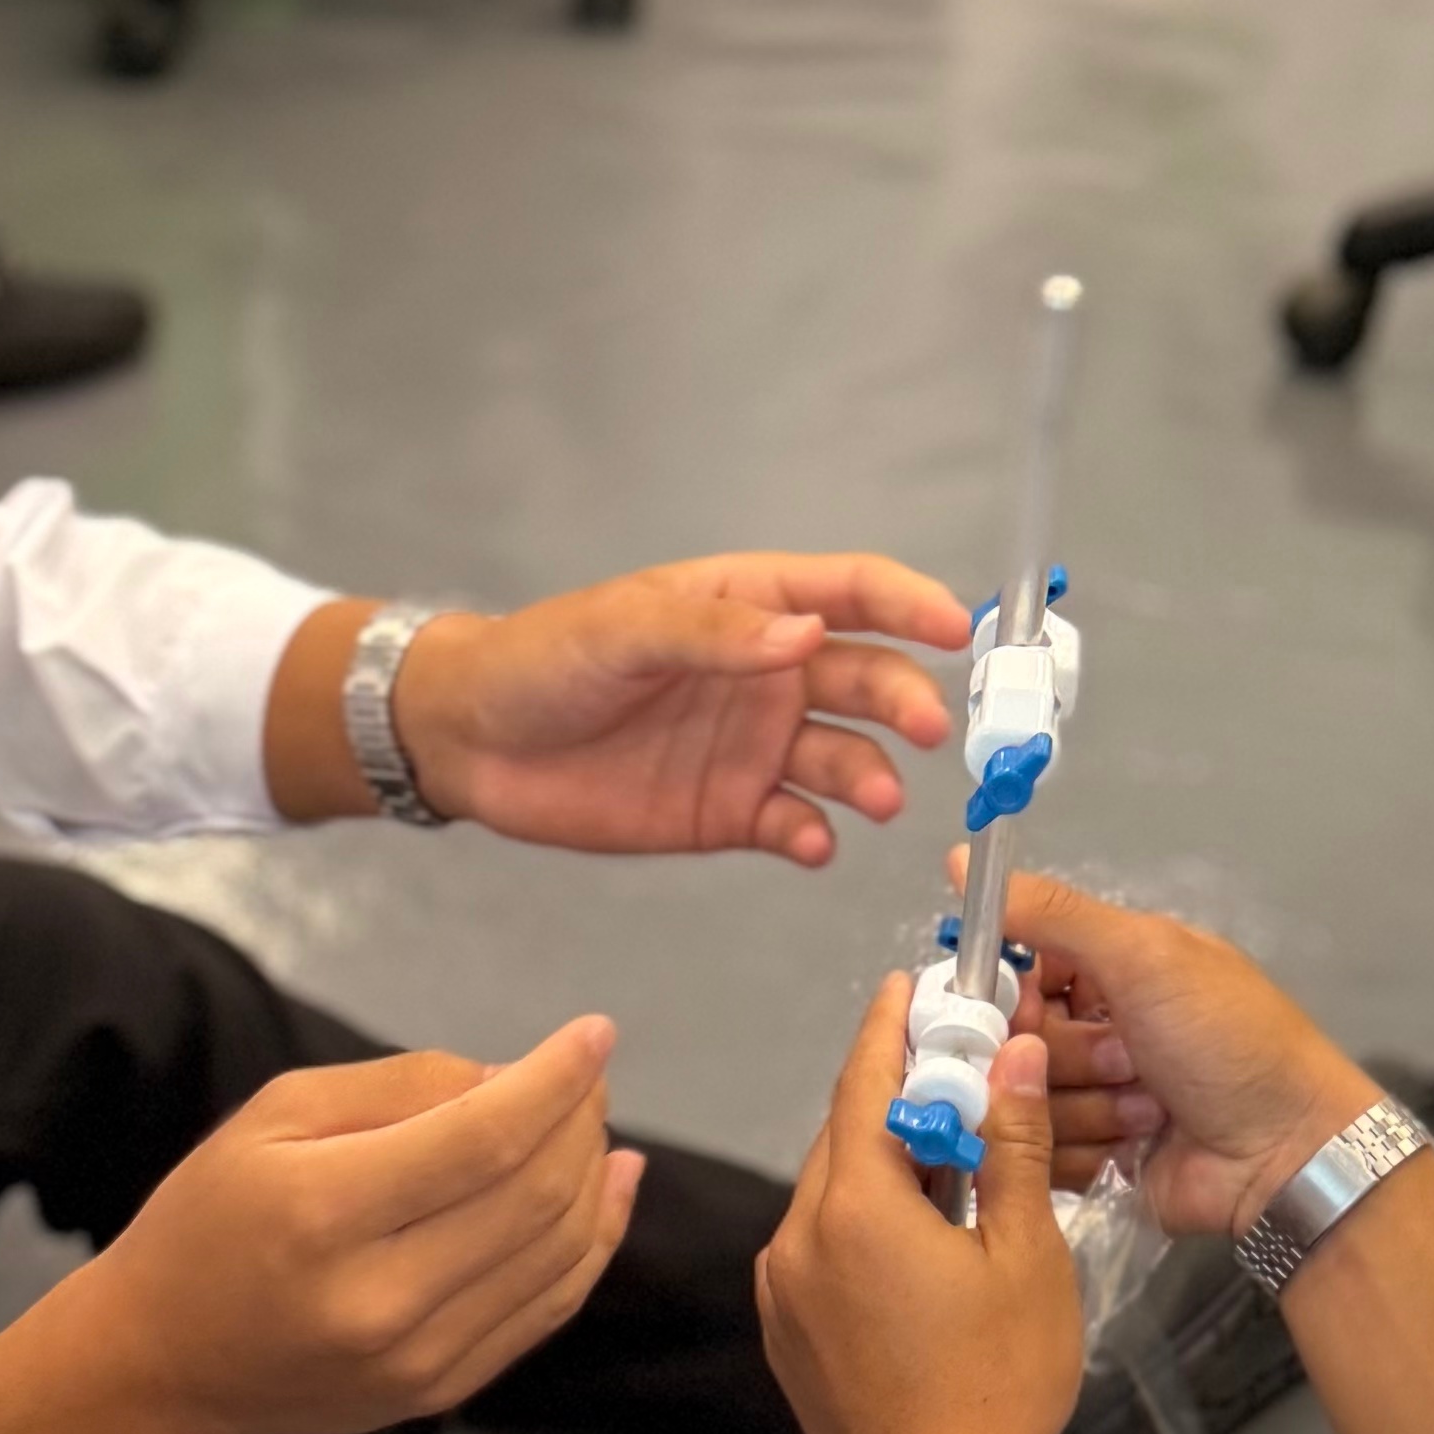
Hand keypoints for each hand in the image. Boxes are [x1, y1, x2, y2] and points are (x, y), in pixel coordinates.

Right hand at [0, 1024, 639, 1433]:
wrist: (161, 1365)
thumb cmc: (209, 1220)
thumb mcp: (273, 1118)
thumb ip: (399, 1088)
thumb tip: (513, 1079)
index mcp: (325, 1213)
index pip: (484, 1138)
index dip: (555, 1080)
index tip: (596, 1033)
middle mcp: (380, 1299)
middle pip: (533, 1197)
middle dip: (579, 1121)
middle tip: (585, 1078)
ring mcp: (418, 1360)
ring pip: (557, 1254)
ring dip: (592, 1178)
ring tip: (592, 1125)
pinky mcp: (440, 1392)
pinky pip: (546, 1308)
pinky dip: (591, 1242)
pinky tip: (607, 1189)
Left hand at [267, 561, 968, 867]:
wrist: (474, 742)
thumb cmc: (544, 658)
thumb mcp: (625, 628)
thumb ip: (715, 634)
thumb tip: (807, 635)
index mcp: (750, 606)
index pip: (852, 592)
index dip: (912, 603)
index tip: (960, 628)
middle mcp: (768, 674)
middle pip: (866, 680)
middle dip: (906, 700)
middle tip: (928, 728)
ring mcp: (753, 744)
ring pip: (843, 757)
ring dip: (869, 775)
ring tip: (873, 796)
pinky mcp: (729, 811)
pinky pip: (794, 823)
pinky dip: (813, 835)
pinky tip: (812, 841)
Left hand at [762, 977, 1080, 1433]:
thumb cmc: (997, 1385)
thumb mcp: (1027, 1255)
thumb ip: (1012, 1146)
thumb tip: (1011, 1053)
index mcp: (854, 1208)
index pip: (864, 1086)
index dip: (890, 1029)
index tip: (909, 987)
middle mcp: (797, 1238)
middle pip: (844, 1137)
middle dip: (895, 1097)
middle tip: (952, 1067)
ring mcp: (781, 1289)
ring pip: (831, 1193)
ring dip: (883, 1163)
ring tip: (951, 1155)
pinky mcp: (784, 1330)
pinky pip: (820, 1246)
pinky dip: (864, 1220)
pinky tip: (919, 1234)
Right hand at [1016, 870, 1433, 1433]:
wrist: (1286, 1148)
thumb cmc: (1226, 1038)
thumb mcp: (1145, 954)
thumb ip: (1053, 912)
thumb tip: (958, 859)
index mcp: (1109, 969)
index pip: (1015, 972)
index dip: (1012, 994)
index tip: (1036, 1006)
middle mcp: (1096, 1030)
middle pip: (1016, 1044)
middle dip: (1071, 1056)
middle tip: (1130, 1060)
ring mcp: (1094, 1099)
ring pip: (1027, 1105)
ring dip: (1089, 1108)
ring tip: (1151, 1108)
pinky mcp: (1093, 1163)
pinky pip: (1042, 1158)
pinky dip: (1087, 1154)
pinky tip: (1139, 1147)